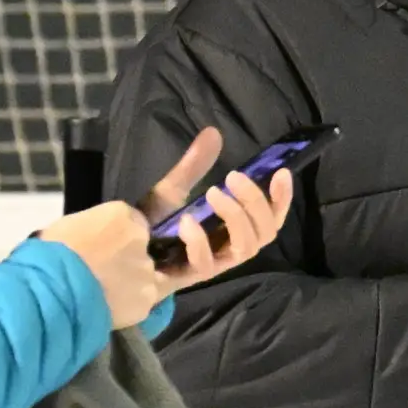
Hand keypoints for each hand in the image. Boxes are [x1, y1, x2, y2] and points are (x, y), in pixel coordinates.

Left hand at [136, 126, 292, 278]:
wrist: (125, 256)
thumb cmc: (154, 228)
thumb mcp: (174, 192)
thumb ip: (195, 167)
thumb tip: (213, 132)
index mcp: (233, 229)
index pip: (271, 218)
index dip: (281, 199)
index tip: (280, 173)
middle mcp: (230, 248)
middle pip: (266, 232)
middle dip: (257, 202)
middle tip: (233, 176)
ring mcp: (215, 264)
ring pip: (247, 248)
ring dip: (236, 217)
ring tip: (213, 193)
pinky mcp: (193, 276)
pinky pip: (208, 262)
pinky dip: (200, 240)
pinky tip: (186, 222)